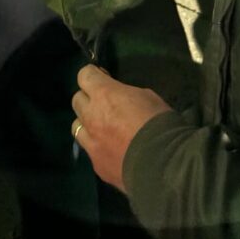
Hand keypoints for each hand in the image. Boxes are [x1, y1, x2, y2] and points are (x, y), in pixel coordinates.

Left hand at [71, 65, 170, 192]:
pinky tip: (112, 149)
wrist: (163, 163)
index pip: (84, 75)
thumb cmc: (158, 122)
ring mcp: (91, 142)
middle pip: (76, 100)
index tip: (103, 77)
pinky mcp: (96, 164)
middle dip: (88, 98)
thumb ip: (125, 94)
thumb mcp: (146, 95)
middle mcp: (91, 116)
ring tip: (103, 127)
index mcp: (104, 95)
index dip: (93, 74)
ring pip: (76, 126)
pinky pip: (89, 149)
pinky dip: (97, 145)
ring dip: (87, 122)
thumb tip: (120, 98)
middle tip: (104, 102)